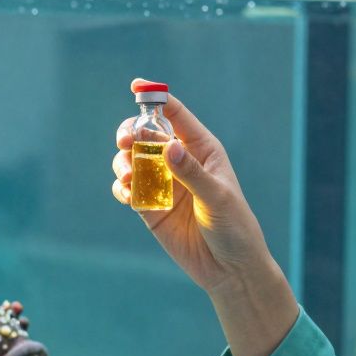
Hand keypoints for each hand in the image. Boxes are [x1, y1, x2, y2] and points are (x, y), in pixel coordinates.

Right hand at [111, 79, 275, 295]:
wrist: (229, 269)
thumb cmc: (234, 228)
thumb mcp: (217, 198)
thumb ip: (191, 172)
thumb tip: (168, 146)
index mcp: (202, 149)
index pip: (176, 115)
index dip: (156, 98)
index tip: (137, 86)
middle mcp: (179, 162)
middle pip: (146, 135)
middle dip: (131, 134)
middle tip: (125, 142)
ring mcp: (163, 184)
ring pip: (132, 161)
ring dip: (123, 163)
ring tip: (128, 176)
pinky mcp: (150, 208)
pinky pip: (127, 190)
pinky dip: (122, 188)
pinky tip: (127, 195)